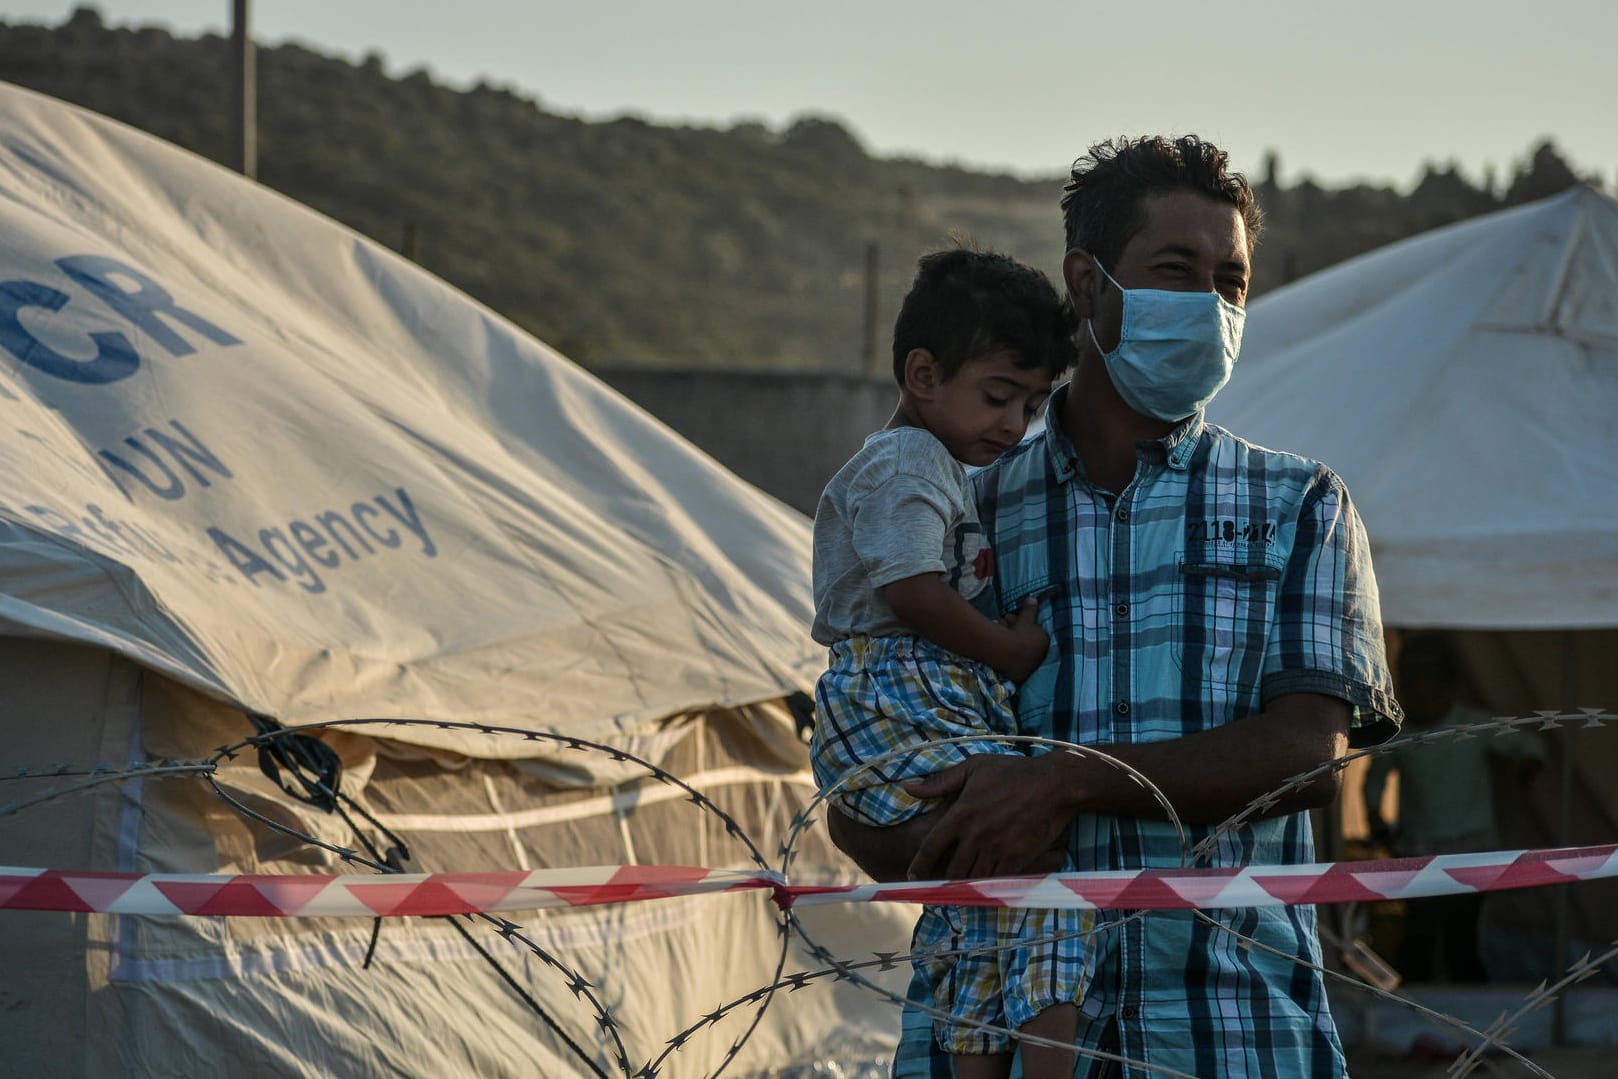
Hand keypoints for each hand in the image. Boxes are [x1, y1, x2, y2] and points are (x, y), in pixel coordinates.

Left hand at [901, 753, 1073, 879]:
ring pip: (972, 878)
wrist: (1055, 785)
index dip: (919, 864)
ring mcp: (997, 850)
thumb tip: (907, 786)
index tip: (912, 876)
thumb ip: (939, 781)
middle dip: (941, 880)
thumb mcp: (973, 767)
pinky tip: (982, 887)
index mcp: (961, 814)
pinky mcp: (1017, 859)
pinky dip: (986, 886)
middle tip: (935, 886)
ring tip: (956, 890)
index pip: (932, 846)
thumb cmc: (1013, 772)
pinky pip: (996, 881)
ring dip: (963, 885)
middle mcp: (976, 836)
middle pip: (951, 869)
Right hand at [997, 596, 1048, 682]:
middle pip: (1025, 643)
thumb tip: (1033, 598)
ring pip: (1017, 651)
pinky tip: (996, 647)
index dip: (1021, 625)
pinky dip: (1005, 654)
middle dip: (1013, 631)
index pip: (1033, 632)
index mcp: (1044, 643)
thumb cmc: (1021, 633)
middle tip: (1002, 622)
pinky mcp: (1018, 676)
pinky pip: (1011, 660)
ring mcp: (1029, 667)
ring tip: (996, 630)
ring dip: (1007, 640)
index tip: (1011, 620)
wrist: (1009, 652)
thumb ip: (1030, 609)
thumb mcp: (1026, 618)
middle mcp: (1039, 657)